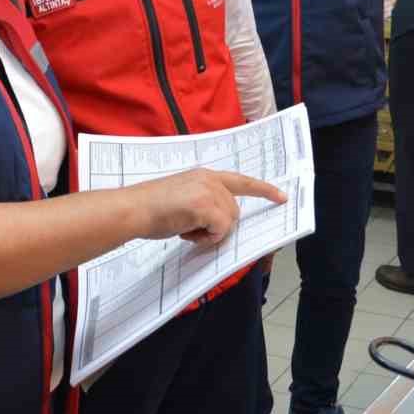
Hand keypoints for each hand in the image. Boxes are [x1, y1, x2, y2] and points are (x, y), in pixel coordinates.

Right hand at [130, 169, 285, 245]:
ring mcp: (209, 191)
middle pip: (234, 211)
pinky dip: (206, 238)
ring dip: (209, 233)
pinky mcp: (206, 206)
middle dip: (218, 226)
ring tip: (184, 229)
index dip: (263, 189)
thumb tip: (216, 222)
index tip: (281, 197)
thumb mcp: (182, 197)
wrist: (132, 209)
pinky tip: (186, 233)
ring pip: (228, 222)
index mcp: (205, 175)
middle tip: (191, 229)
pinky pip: (220, 230)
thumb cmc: (149, 208)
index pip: (241, 180)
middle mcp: (210, 179)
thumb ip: (202, 203)